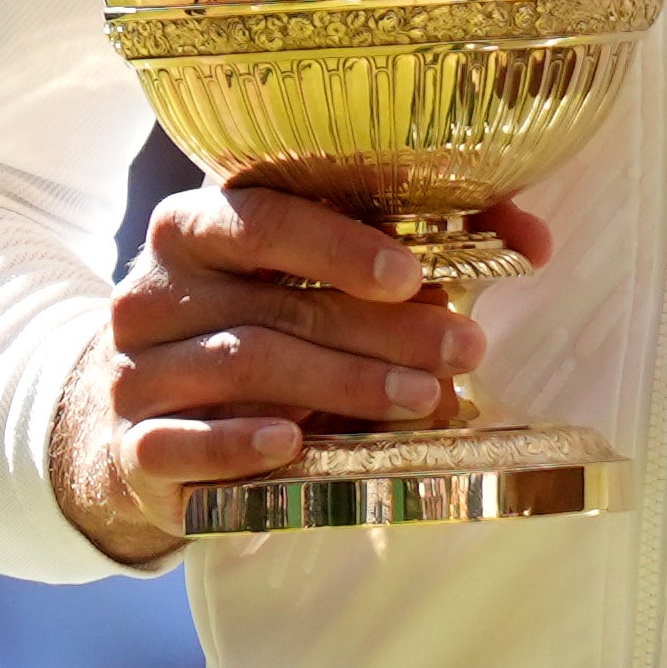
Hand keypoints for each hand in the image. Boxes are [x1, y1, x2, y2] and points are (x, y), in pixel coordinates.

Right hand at [50, 185, 541, 565]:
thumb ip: (418, 247)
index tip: (414, 276)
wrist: (146, 409)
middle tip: (463, 352)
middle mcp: (153, 293)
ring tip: (424, 401)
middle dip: (381, 334)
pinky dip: (240, 445)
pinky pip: (180, 446)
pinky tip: (295, 444)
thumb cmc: (260, 322)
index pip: (262, 220)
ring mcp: (136, 372)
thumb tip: (533, 240)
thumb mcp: (319, 277)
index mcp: (197, 228)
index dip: (339, 247)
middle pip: (275, 307)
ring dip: (342, 387)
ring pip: (243, 370)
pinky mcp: (133, 447)